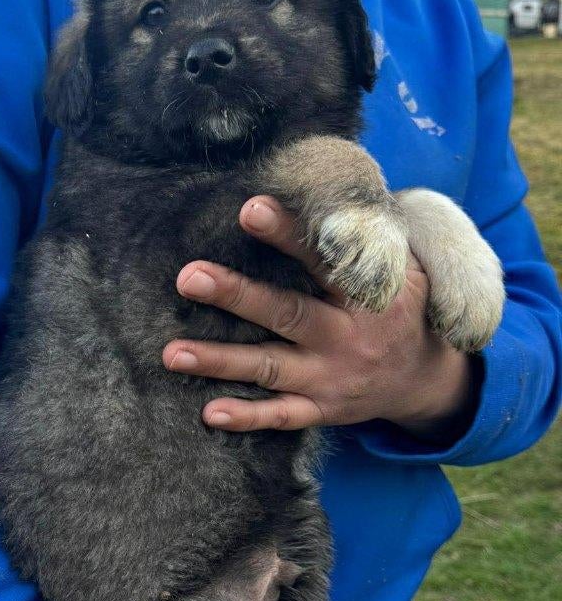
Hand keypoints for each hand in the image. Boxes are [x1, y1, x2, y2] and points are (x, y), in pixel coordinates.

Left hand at [163, 197, 478, 439]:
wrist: (427, 381)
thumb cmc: (403, 307)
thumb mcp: (406, 266)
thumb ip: (367, 236)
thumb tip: (327, 183)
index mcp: (368, 295)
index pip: (323, 259)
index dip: (287, 234)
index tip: (249, 209)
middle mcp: (347, 337)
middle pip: (286, 313)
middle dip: (236, 295)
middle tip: (188, 277)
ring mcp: (331, 378)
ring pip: (270, 368)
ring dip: (220, 361)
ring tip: (172, 353)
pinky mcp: (322, 410)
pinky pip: (281, 417)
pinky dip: (247, 417)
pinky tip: (209, 413)